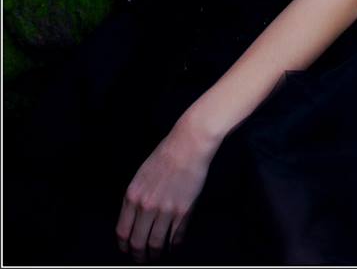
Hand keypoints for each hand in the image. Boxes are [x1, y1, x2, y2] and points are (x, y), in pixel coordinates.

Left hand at [115, 115, 222, 262]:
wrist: (188, 144)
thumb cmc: (165, 155)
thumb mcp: (141, 175)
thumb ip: (135, 198)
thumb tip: (134, 220)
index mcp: (132, 195)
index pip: (122, 231)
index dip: (124, 245)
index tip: (127, 250)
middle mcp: (146, 206)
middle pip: (138, 242)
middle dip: (139, 256)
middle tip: (142, 260)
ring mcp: (165, 210)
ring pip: (156, 244)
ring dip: (156, 254)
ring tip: (158, 256)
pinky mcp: (183, 211)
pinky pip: (176, 237)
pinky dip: (174, 245)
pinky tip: (173, 245)